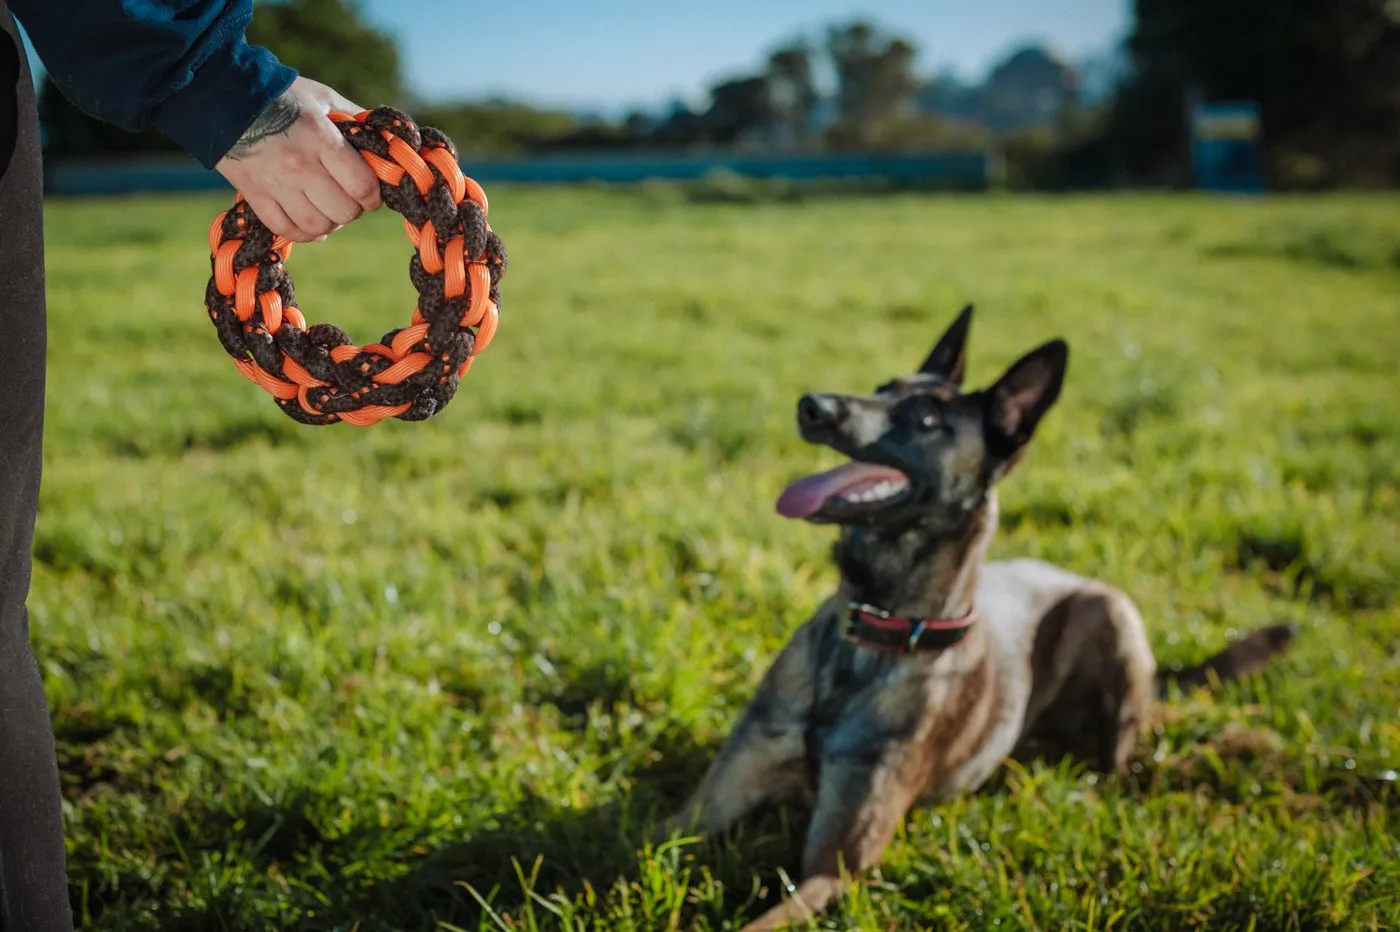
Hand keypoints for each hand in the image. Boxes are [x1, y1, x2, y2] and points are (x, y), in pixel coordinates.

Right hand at [215, 77, 381, 242]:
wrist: (220, 97)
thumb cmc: (280, 96)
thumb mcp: (322, 98)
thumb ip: (354, 118)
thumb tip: (385, 138)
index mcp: (320, 138)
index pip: (362, 186)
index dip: (374, 196)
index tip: (371, 193)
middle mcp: (299, 165)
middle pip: (343, 211)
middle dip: (354, 209)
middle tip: (350, 198)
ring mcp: (275, 183)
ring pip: (317, 226)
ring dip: (330, 223)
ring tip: (329, 209)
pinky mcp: (254, 195)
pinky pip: (286, 230)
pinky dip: (304, 232)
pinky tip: (309, 221)